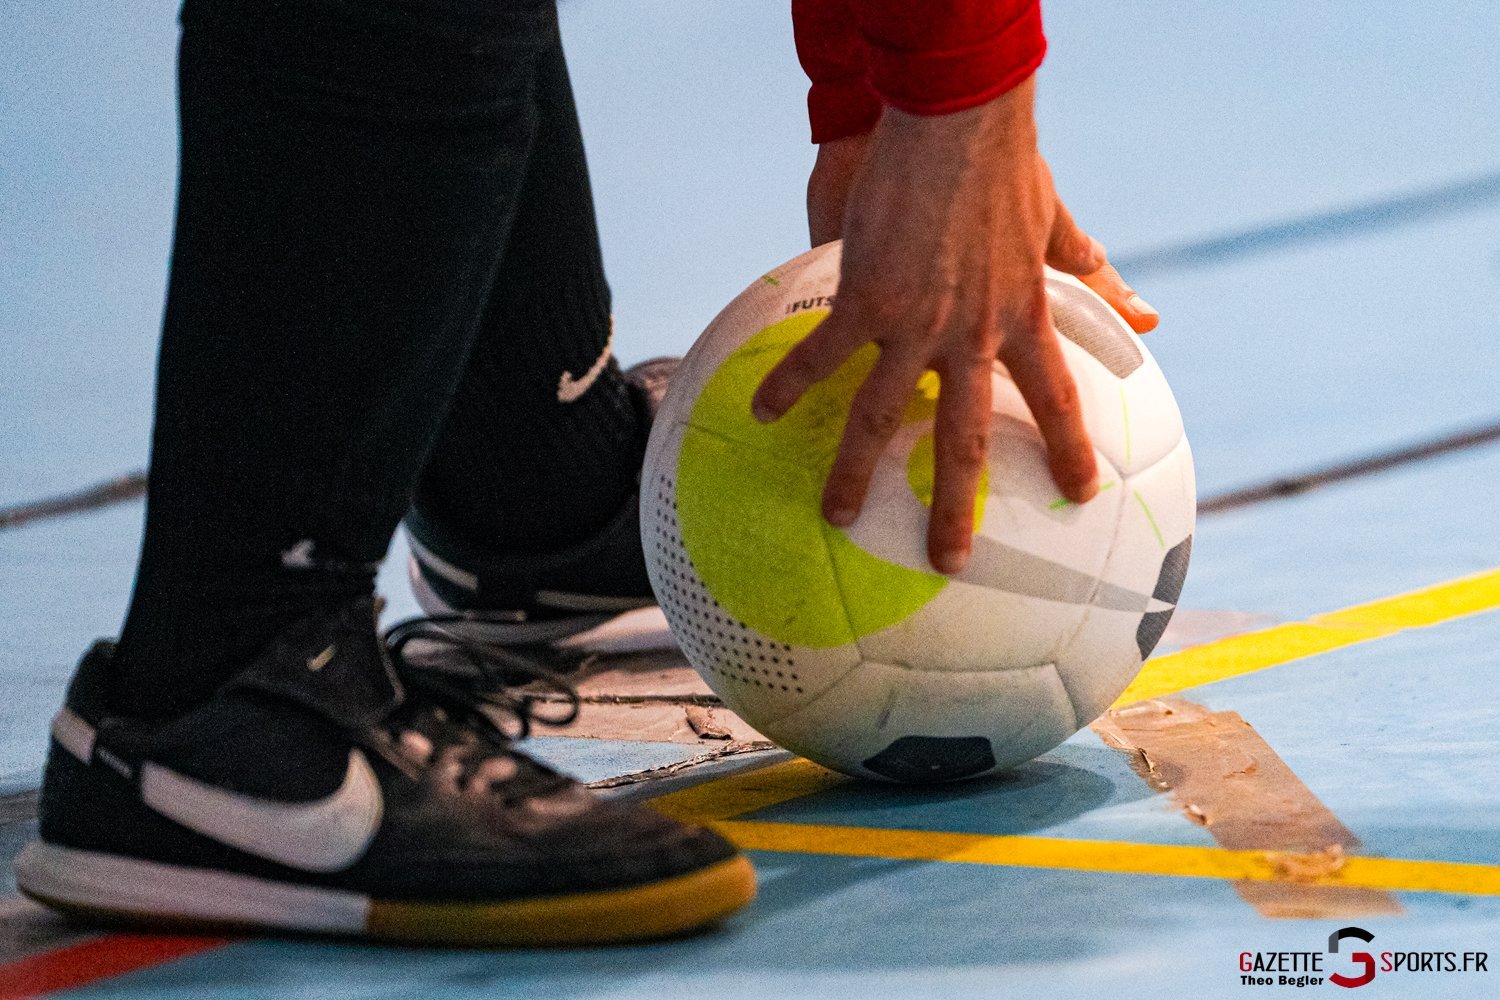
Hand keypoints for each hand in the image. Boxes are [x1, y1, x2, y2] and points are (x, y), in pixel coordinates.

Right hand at [755, 77, 1151, 573]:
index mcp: (1022, 318)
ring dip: (855, 471)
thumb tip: (1148, 317)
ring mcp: (916, 323)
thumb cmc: (1007, 165)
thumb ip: (1092, 276)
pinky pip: (823, 355)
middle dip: (955, 507)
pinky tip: (761, 413)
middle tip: (947, 561)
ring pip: (882, 416)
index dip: (1068, 449)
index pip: (1055, 398)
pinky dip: (790, 386)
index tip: (1079, 494)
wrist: (958, 123)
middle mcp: (972, 336)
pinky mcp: (867, 298)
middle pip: (964, 440)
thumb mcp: (1055, 226)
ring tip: (837, 514)